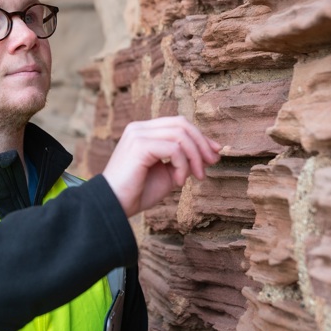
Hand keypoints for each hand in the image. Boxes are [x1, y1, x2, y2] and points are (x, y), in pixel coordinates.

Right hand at [102, 116, 220, 216]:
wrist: (115, 206)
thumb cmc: (138, 192)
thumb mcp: (168, 173)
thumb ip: (184, 160)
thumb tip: (210, 153)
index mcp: (144, 131)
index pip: (178, 124)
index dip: (200, 136)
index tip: (215, 154)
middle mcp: (139, 128)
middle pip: (182, 124)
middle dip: (201, 144)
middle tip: (211, 164)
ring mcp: (138, 134)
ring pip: (180, 135)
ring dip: (194, 157)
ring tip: (195, 177)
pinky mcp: (139, 145)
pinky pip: (173, 149)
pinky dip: (182, 165)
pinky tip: (179, 182)